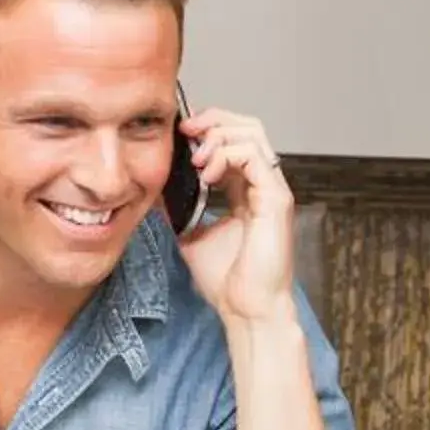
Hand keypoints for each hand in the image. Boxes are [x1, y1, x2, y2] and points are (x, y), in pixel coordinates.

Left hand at [174, 107, 295, 326]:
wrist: (245, 308)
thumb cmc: (226, 280)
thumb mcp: (190, 235)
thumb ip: (178, 210)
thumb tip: (152, 190)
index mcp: (246, 190)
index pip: (234, 140)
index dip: (207, 129)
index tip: (180, 134)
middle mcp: (263, 185)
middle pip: (248, 126)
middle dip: (213, 120)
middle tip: (185, 130)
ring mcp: (273, 190)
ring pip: (252, 133)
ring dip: (218, 136)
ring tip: (196, 159)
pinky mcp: (277, 199)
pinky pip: (254, 156)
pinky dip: (226, 155)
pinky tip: (206, 174)